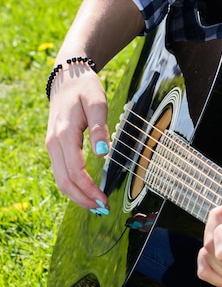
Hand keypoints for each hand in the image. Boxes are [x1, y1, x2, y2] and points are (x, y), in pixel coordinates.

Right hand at [45, 64, 109, 210]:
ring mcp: (52, 146)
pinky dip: (73, 186)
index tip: (104, 200)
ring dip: (77, 195)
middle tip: (102, 209)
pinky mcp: (55, 147)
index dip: (89, 190)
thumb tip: (103, 152)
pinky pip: (62, 172)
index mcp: (64, 134)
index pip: (75, 171)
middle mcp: (54, 144)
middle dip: (83, 199)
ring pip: (60, 179)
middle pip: (64, 181)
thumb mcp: (97, 102)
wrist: (67, 77)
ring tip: (96, 205)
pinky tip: (87, 191)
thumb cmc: (85, 88)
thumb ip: (100, 127)